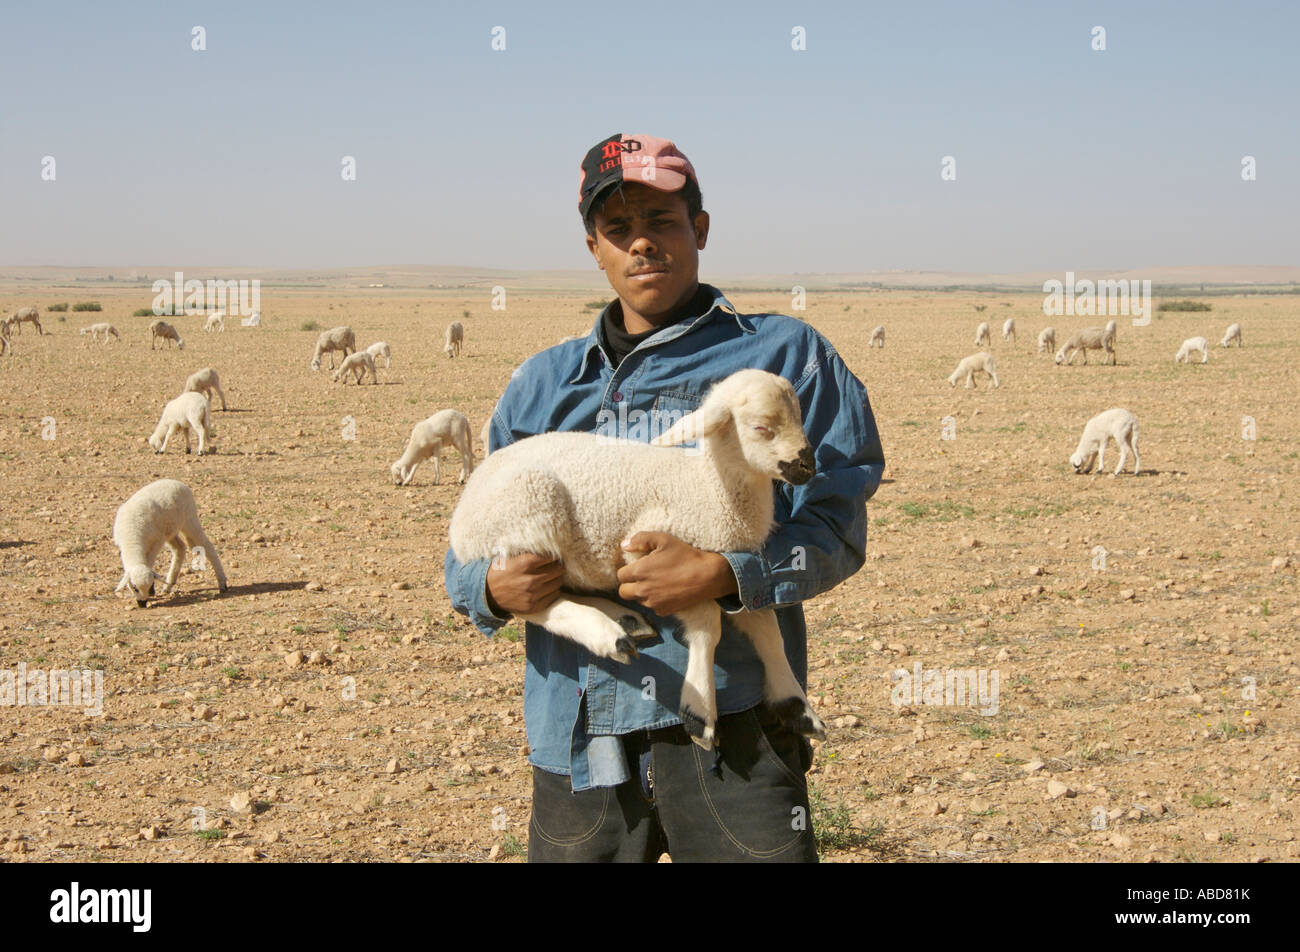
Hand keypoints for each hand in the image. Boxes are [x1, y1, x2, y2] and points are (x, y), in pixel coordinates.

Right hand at [485, 553, 563, 616]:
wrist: (487, 593)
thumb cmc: (500, 571)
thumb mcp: (511, 557)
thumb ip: (529, 553)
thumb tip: (549, 547)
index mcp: (525, 563)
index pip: (552, 557)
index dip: (553, 556)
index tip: (552, 557)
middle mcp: (531, 579)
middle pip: (558, 570)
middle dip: (557, 567)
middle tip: (554, 566)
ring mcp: (533, 594)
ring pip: (558, 583)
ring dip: (556, 579)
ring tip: (551, 577)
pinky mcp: (533, 606)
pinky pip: (554, 596)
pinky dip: (553, 591)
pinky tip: (547, 588)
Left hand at [616, 531, 737, 615]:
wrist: (707, 576)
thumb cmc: (685, 555)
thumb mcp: (663, 539)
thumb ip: (640, 539)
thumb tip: (624, 545)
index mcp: (639, 572)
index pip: (620, 575)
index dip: (628, 570)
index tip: (638, 566)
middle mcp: (642, 590)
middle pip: (623, 592)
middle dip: (629, 584)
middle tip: (642, 576)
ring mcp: (653, 602)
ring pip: (637, 600)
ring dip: (642, 593)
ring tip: (656, 582)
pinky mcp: (663, 610)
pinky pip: (652, 607)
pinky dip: (655, 601)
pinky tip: (666, 591)